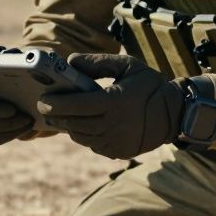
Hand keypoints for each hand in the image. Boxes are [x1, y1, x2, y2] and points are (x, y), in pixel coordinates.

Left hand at [37, 53, 183, 159]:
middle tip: (43, 108)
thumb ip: (98, 62)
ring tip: (60, 115)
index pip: (75, 105)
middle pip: (73, 123)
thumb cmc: (149, 85)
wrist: (174, 114)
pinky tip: (83, 124)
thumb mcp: (127, 65)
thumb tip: (70, 62)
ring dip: (68, 126)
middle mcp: (112, 125)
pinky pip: (91, 144)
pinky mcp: (116, 152)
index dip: (55, 103)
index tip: (42, 99)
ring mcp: (114, 142)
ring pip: (80, 136)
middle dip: (55, 116)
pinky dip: (84, 135)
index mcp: (114, 102)